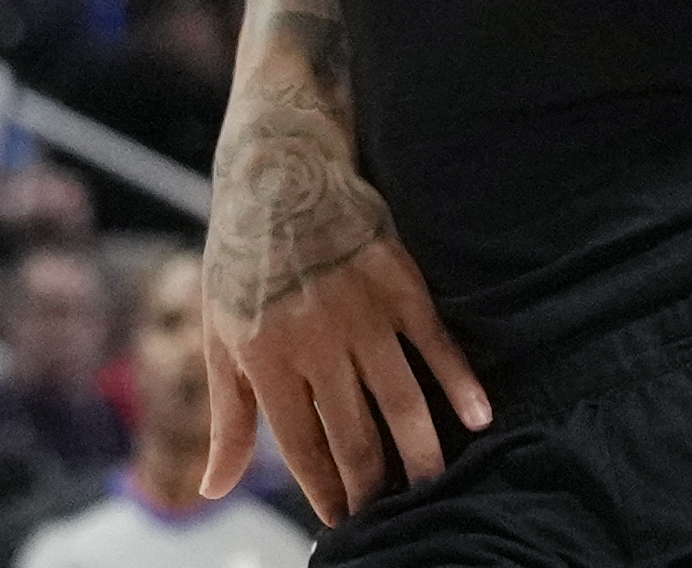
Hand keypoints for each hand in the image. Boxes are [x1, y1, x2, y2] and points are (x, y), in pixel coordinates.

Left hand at [201, 89, 490, 522]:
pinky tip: (480, 417)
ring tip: (436, 485)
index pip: (305, 448)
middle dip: (374, 486)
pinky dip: (461, 381)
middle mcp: (316, 342)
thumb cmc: (241, 260)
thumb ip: (227, 418)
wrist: (279, 171)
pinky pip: (436, 342)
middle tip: (392, 515)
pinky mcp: (398, 282)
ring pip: (401, 400)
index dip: (326, 492)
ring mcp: (361, 312)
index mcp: (266, 359)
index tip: (343, 521)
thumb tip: (212, 489)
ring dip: (421, 450)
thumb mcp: (219, 338)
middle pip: (356, 434)